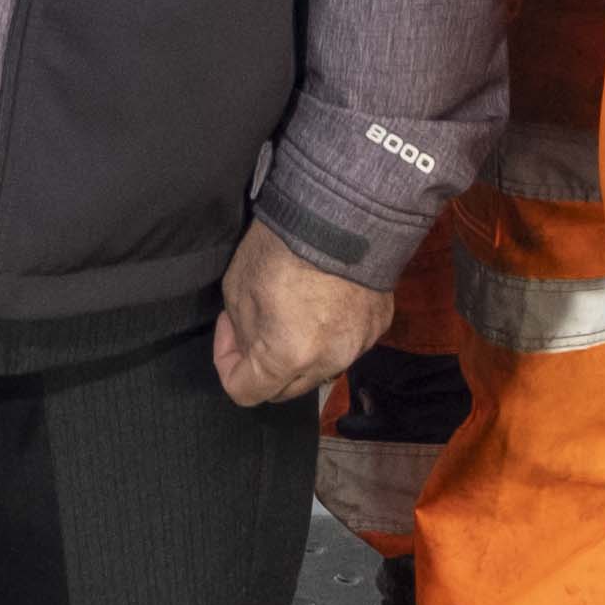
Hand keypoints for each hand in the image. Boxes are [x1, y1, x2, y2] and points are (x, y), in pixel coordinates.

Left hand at [211, 218, 386, 408]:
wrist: (343, 211)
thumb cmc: (282, 246)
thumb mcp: (237, 289)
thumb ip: (242, 333)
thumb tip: (250, 345)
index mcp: (287, 358)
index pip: (245, 392)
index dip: (227, 364)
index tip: (227, 331)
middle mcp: (328, 362)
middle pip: (284, 390)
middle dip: (262, 367)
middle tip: (252, 326)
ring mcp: (358, 346)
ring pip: (318, 370)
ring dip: (298, 356)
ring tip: (290, 314)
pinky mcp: (378, 326)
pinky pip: (345, 345)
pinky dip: (329, 335)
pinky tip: (322, 301)